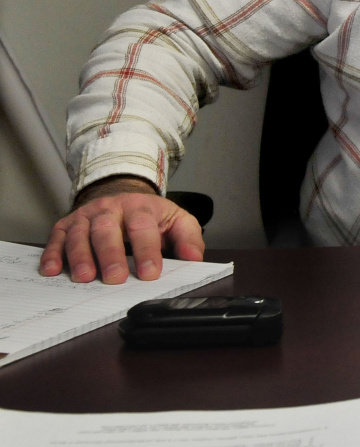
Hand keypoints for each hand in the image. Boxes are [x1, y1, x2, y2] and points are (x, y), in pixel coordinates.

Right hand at [39, 177, 204, 283]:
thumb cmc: (150, 216)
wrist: (122, 194)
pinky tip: (53, 270)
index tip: (150, 273)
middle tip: (115, 278)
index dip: (147, 250)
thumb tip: (193, 258)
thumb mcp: (176, 221)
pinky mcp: (67, 224)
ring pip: (80, 233)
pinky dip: (53, 253)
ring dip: (80, 255)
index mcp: (140, 207)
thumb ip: (188, 238)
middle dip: (111, 254)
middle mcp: (110, 208)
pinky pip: (56, 238)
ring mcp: (87, 216)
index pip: (143, 227)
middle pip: (107, 228)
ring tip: (85, 277)